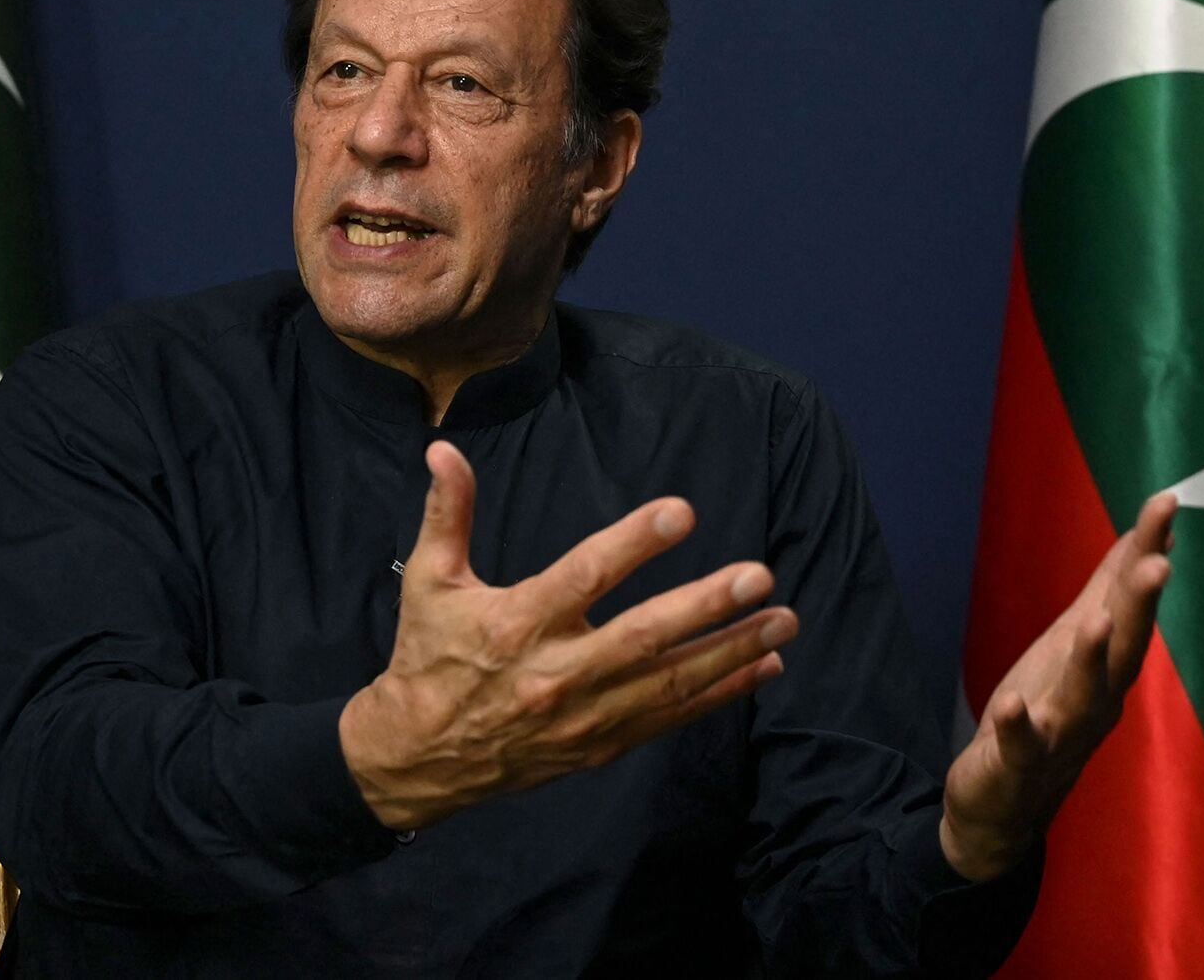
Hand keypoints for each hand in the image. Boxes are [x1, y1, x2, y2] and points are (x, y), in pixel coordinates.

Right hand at [338, 440, 798, 830]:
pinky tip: (764, 667)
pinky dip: (721, 693)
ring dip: (732, 651)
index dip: (633, 544)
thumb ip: (446, 512)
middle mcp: (556, 673)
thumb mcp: (428, 580)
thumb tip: (443, 446)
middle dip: (705, 606)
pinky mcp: (601, 744)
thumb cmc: (430, 656)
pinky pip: (670, 718)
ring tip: (783, 620)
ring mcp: (584, 715)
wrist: (420, 756)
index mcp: (516, 623)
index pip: (583, 577)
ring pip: (670, 683)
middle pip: (643, 638)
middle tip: (759, 575)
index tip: (681, 512)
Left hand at [940, 491, 1177, 880]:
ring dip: (1091, 659)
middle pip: (1125, 649)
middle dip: (1139, 606)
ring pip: (1084, 697)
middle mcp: (1097, 700)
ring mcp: (1060, 734)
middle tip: (1158, 561)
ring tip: (1096, 620)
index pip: (1133, 603)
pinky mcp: (1018, 764)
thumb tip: (1147, 537)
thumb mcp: (1075, 644)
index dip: (1149, 552)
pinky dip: (1019, 725)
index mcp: (1108, 666)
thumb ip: (1109, 594)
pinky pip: (1021, 745)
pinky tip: (1012, 701)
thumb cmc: (1047, 711)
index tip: (1166, 502)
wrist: (1005, 803)